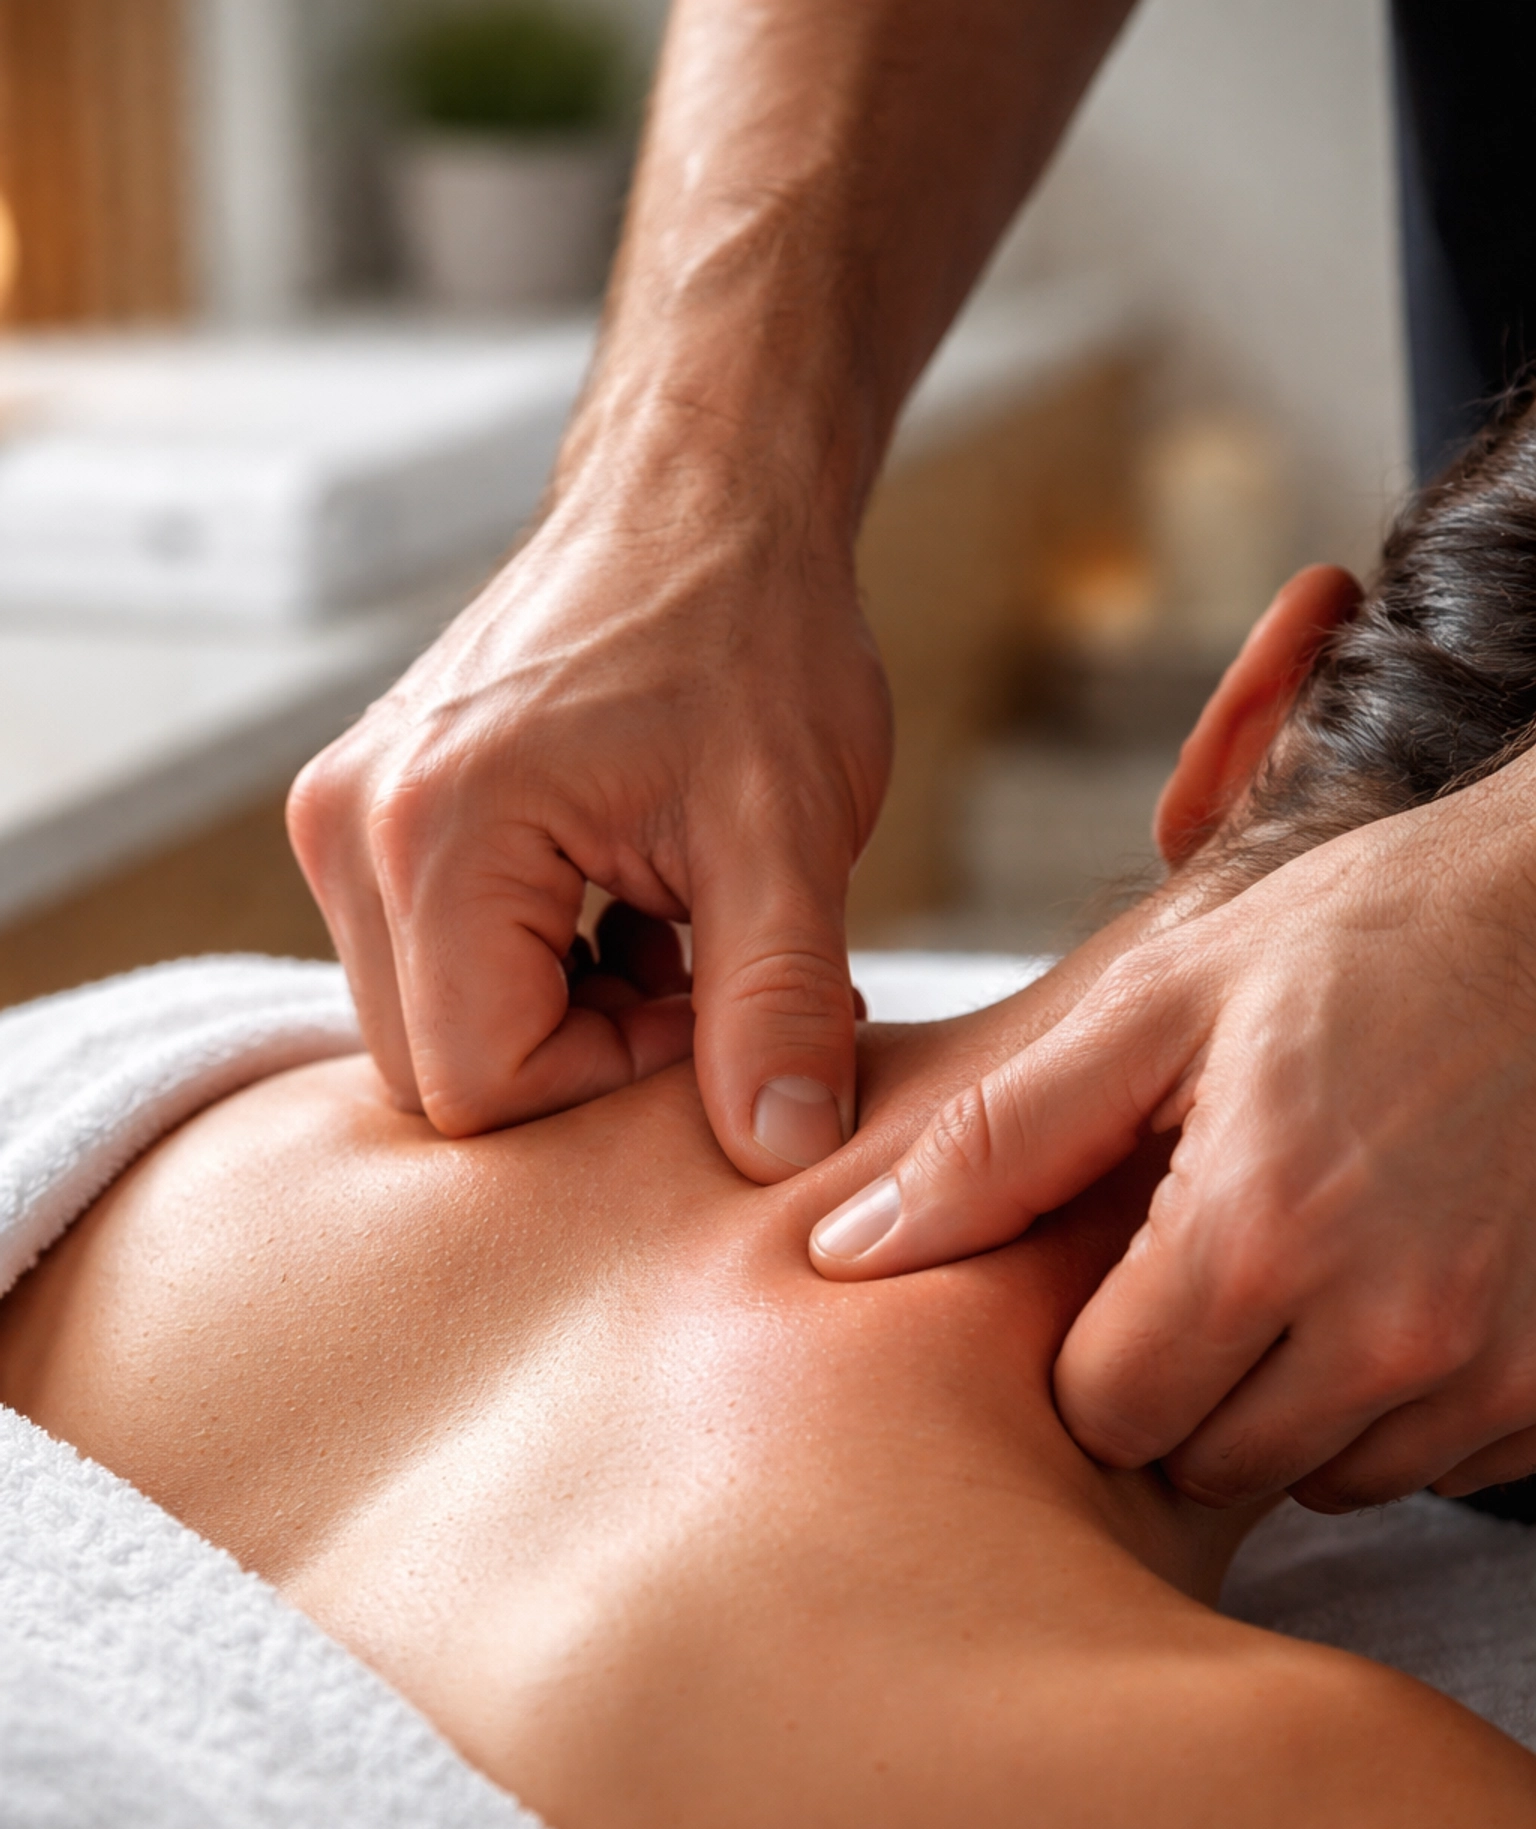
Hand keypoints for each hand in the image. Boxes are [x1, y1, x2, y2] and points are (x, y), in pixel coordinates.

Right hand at [287, 459, 890, 1173]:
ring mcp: (346, 819)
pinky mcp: (371, 816)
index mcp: (432, 831)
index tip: (717, 1011)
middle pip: (438, 1070)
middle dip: (581, 1062)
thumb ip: (778, 1005)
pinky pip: (430, 966)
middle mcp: (352, 827)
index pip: (478, 1085)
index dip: (612, 1086)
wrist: (704, 499)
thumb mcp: (790, 834)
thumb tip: (782, 1156)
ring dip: (562, 1021)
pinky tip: (627, 915)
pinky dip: (534, 975)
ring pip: (432, 1026)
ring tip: (673, 934)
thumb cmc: (750, 635)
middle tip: (706, 983)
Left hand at [810, 758, 1535, 1509]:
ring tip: (1313, 1266)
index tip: (1122, 1273)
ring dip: (1296, 1404)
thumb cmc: (1361, 945)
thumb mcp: (1159, 1007)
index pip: (1106, 1412)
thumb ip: (1001, 1142)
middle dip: (1185, 1386)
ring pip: (1327, 1478)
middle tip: (1214, 1262)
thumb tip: (844, 1251)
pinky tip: (1403, 1287)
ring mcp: (1492, 1367)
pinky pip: (1441, 1463)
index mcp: (1258, 1233)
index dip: (1091, 1351)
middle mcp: (1386, 1329)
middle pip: (1209, 1464)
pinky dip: (1405, 1405)